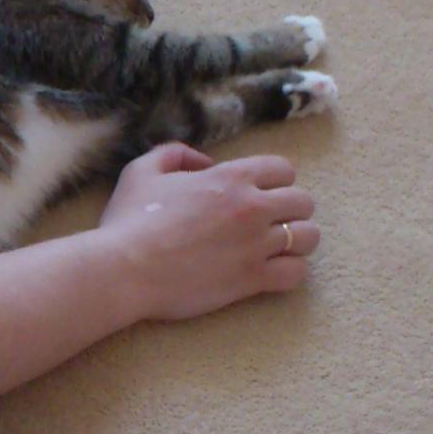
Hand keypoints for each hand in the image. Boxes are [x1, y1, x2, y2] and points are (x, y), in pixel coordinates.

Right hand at [98, 143, 319, 322]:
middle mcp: (252, 207)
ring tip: (278, 249)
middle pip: (303, 202)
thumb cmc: (129, 221)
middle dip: (291, 211)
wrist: (124, 269)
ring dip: (297, 241)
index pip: (283, 169)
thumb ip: (174, 154)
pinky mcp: (252, 279)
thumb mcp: (142, 171)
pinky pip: (296, 273)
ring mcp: (256, 244)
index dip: (275, 181)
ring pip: (308, 237)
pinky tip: (272, 274)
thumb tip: (203, 162)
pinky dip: (290, 272)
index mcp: (230, 177)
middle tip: (270, 223)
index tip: (260, 194)